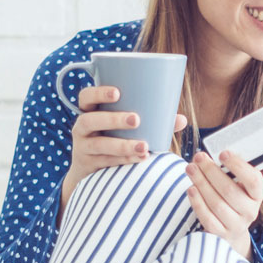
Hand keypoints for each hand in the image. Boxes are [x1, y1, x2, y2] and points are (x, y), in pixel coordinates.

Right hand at [61, 86, 186, 212]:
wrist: (92, 169)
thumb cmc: (115, 137)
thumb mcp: (126, 126)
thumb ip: (152, 121)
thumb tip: (181, 119)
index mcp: (90, 111)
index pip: (86, 96)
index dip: (98, 93)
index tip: (118, 93)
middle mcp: (81, 128)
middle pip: (89, 120)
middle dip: (112, 119)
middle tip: (136, 119)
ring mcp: (82, 147)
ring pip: (98, 145)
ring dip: (121, 145)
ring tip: (144, 146)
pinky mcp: (88, 165)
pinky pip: (104, 162)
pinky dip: (123, 160)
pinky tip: (139, 158)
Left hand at [185, 150, 262, 258]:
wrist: (232, 229)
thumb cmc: (233, 198)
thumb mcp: (239, 184)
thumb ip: (231, 170)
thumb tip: (215, 153)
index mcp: (257, 194)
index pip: (253, 180)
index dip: (238, 166)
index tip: (222, 153)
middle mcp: (250, 211)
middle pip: (229, 190)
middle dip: (211, 171)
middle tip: (199, 157)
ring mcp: (236, 225)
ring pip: (217, 204)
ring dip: (201, 184)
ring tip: (191, 169)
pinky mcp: (221, 234)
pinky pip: (208, 218)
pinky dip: (198, 203)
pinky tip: (191, 189)